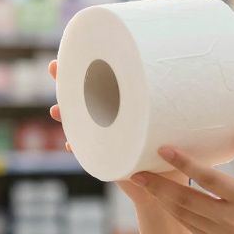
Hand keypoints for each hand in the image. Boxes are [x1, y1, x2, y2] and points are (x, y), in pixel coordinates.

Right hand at [47, 60, 186, 208]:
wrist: (170, 186)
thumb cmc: (177, 148)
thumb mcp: (174, 120)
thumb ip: (171, 103)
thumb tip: (179, 71)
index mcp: (126, 103)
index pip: (106, 78)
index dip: (91, 63)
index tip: (79, 47)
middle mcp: (112, 118)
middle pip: (86, 95)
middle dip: (68, 81)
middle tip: (54, 67)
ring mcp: (106, 137)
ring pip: (80, 122)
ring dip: (67, 115)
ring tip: (56, 110)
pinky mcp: (105, 159)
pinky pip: (87, 151)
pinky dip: (79, 148)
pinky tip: (71, 145)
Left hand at [130, 122, 233, 233]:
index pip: (209, 179)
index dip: (184, 164)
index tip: (163, 149)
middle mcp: (231, 219)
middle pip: (186, 200)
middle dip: (158, 185)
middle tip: (135, 171)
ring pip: (183, 215)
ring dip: (160, 199)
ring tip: (141, 183)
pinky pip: (190, 226)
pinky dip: (173, 212)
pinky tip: (161, 201)